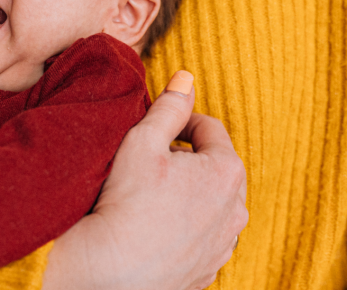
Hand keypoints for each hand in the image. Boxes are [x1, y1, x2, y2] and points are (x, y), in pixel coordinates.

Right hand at [43, 71, 247, 289]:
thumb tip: (186, 77)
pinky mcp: (208, 269)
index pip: (208, 128)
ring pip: (207, 203)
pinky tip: (150, 226)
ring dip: (185, 194)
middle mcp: (235, 209)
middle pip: (212, 167)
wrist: (110, 274)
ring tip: (147, 197)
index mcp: (226, 171)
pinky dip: (181, 226)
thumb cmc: (125, 203)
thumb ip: (168, 106)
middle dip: (184, 159)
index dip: (178, 123)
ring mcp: (223, 244)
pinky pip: (199, 235)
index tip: (153, 133)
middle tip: (147, 163)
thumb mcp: (142, 140)